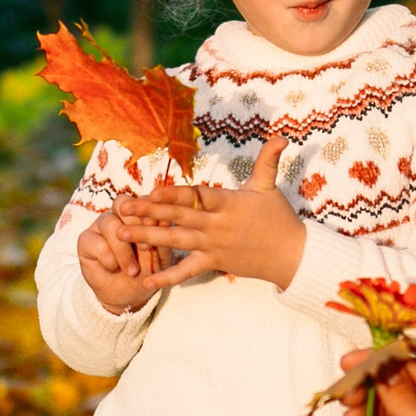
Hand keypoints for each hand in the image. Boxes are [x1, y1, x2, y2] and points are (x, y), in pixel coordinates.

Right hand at [75, 208, 160, 314]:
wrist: (127, 294)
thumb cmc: (147, 270)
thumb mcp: (160, 254)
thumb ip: (160, 236)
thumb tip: (163, 219)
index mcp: (138, 212)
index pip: (142, 200)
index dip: (149, 211)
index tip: (157, 227)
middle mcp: (118, 214)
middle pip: (122, 203)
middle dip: (135, 224)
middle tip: (145, 248)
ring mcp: (100, 225)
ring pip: (110, 224)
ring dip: (123, 250)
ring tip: (132, 270)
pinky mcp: (86, 240)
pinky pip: (98, 244)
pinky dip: (110, 260)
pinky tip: (114, 269)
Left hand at [113, 135, 305, 291]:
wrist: (293, 256)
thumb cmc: (279, 218)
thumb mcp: (269, 187)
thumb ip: (268, 161)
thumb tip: (281, 136)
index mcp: (227, 203)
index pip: (197, 197)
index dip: (175, 194)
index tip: (152, 191)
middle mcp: (216, 225)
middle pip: (179, 218)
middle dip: (149, 212)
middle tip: (123, 208)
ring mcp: (213, 246)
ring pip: (176, 241)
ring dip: (148, 237)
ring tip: (122, 233)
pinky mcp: (214, 263)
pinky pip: (188, 271)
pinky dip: (167, 276)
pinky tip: (146, 280)